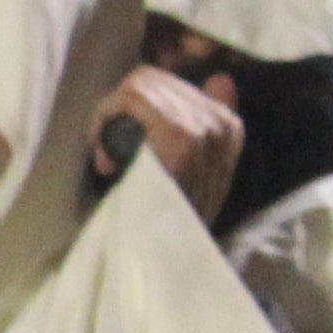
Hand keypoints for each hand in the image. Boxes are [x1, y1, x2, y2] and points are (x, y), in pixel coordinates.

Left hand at [90, 65, 243, 224]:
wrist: (171, 254)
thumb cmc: (174, 212)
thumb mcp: (201, 168)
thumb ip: (207, 125)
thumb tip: (220, 78)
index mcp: (229, 123)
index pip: (170, 80)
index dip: (136, 104)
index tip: (126, 139)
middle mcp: (221, 120)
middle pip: (150, 78)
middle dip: (118, 109)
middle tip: (108, 152)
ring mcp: (203, 128)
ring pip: (136, 85)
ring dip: (108, 119)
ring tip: (108, 160)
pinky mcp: (180, 137)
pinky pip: (128, 98)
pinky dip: (104, 122)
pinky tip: (106, 162)